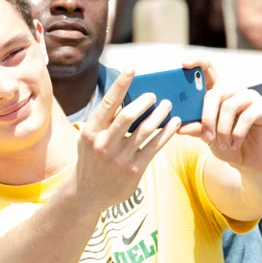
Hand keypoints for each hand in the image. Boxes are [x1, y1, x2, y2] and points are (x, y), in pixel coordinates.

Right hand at [75, 69, 179, 212]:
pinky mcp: (135, 170)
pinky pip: (155, 147)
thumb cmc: (91, 159)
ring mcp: (120, 159)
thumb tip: (125, 97)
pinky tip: (174, 124)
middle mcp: (104, 144)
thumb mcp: (89, 139)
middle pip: (128, 115)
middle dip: (145, 101)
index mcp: (91, 132)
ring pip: (146, 130)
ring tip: (167, 106)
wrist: (87, 193)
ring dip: (160, 114)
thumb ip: (104, 121)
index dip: (120, 84)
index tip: (131, 69)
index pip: (108, 103)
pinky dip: (167, 133)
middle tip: (155, 95)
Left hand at [176, 59, 261, 171]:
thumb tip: (177, 126)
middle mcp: (232, 90)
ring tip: (222, 144)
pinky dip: (236, 133)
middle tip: (207, 136)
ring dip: (222, 129)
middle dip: (207, 117)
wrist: (250, 157)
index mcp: (216, 93)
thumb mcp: (206, 135)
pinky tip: (234, 144)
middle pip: (215, 93)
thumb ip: (195, 127)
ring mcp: (249, 96)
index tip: (184, 64)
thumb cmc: (225, 142)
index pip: (207, 70)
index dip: (197, 62)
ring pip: (228, 106)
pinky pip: (246, 116)